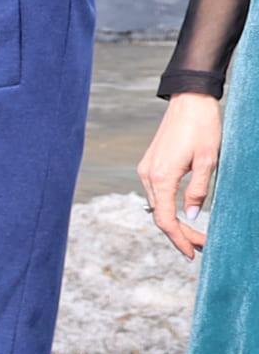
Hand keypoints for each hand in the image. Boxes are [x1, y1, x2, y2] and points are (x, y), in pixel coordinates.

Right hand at [144, 88, 222, 256]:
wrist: (189, 101)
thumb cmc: (203, 128)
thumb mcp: (208, 161)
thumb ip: (198, 191)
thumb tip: (190, 216)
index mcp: (161, 177)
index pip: (166, 220)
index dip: (180, 239)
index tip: (193, 252)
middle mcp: (148, 176)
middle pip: (160, 215)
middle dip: (180, 233)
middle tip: (200, 246)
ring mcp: (146, 170)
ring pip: (158, 205)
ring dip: (174, 221)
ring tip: (194, 233)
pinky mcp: (150, 165)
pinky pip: (157, 193)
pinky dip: (169, 207)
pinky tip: (182, 213)